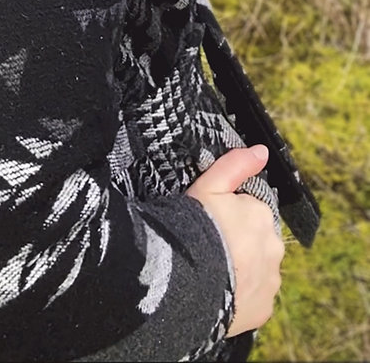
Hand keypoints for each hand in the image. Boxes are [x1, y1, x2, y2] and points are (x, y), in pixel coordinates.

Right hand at [186, 145, 284, 336]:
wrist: (187, 279)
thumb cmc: (195, 228)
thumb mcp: (209, 186)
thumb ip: (235, 165)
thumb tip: (261, 151)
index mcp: (262, 216)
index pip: (249, 214)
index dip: (228, 218)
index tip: (210, 225)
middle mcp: (273, 248)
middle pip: (257, 243)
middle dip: (239, 245)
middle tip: (210, 249)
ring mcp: (270, 281)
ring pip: (258, 271)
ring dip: (242, 271)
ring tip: (212, 274)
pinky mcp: (264, 309)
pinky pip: (254, 299)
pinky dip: (241, 297)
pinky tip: (220, 293)